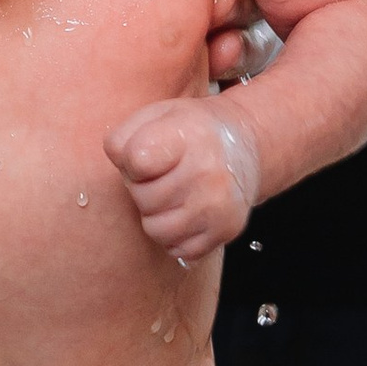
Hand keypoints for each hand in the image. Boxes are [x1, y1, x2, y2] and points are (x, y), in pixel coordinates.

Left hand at [105, 96, 261, 260]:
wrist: (246, 145)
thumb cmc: (193, 131)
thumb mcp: (155, 115)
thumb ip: (124, 137)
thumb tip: (120, 165)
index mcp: (188, 136)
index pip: (136, 160)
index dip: (132, 162)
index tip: (147, 156)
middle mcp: (207, 172)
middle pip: (143, 198)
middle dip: (144, 189)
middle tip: (163, 175)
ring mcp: (218, 205)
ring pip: (157, 230)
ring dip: (157, 216)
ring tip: (173, 195)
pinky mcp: (225, 230)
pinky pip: (179, 250)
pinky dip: (177, 236)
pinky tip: (187, 213)